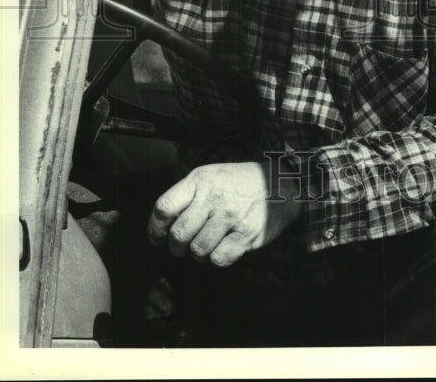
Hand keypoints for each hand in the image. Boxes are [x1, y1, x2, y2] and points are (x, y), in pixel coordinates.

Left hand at [147, 161, 301, 266]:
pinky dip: (216, 259)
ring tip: (205, 245)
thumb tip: (161, 225)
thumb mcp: (211, 176)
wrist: (280, 183)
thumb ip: (187, 195)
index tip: (157, 238)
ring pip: (197, 250)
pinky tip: (222, 248)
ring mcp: (231, 216)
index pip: (164, 208)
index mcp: (200, 180)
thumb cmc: (238, 182)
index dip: (155, 228)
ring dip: (197, 254)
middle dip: (176, 247)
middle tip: (182, 247)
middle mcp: (214, 197)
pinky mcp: (246, 234)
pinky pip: (218, 259)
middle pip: (178, 234)